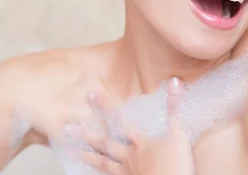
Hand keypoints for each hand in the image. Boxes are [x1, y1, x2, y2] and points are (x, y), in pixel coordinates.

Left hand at [77, 78, 194, 174]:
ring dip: (87, 157)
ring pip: (103, 164)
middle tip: (67, 129)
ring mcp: (127, 173)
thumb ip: (175, 107)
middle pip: (105, 143)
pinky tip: (91, 173)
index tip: (91, 95)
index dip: (106, 106)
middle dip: (87, 135)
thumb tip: (175, 81)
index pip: (119, 119)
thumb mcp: (179, 134)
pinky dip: (99, 174)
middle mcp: (129, 156)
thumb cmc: (175, 165)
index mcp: (140, 142)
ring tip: (72, 152)